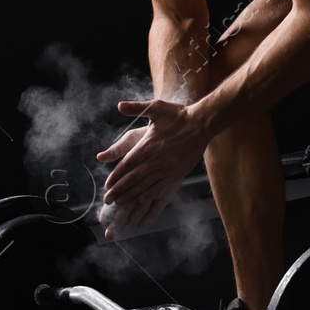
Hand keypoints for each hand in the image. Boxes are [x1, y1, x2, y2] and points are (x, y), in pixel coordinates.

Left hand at [97, 100, 208, 226]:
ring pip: (146, 185)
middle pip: (134, 178)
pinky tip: (141, 200)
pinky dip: (149, 194)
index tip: (107, 185)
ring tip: (120, 203)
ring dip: (131, 195)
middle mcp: (156, 159)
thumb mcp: (156, 107)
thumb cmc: (178, 115)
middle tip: (108, 199)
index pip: (128, 164)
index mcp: (148, 144)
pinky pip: (161, 187)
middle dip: (119, 190)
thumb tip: (119, 105)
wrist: (202, 124)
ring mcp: (167, 168)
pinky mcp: (177, 173)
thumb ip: (136, 108)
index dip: (116, 176)